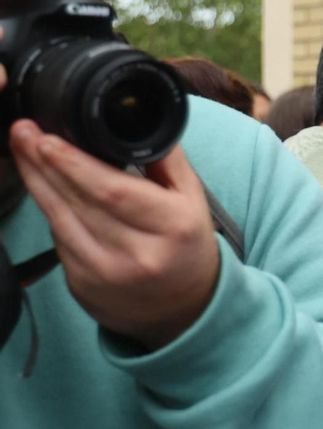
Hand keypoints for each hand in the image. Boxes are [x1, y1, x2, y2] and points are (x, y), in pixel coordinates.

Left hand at [10, 120, 220, 350]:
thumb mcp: (193, 200)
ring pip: (59, 219)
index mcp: (172, 228)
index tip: (48, 139)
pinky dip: (48, 209)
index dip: (75, 165)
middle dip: (45, 163)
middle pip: (80, 202)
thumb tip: (134, 119)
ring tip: (23, 149)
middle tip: (24, 132)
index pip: (114, 192)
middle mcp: (139, 255)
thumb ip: (167, 160)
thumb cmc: (186, 246)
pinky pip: (57, 239)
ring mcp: (106, 274)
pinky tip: (41, 185)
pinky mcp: (82, 286)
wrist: (184, 308)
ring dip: (36, 181)